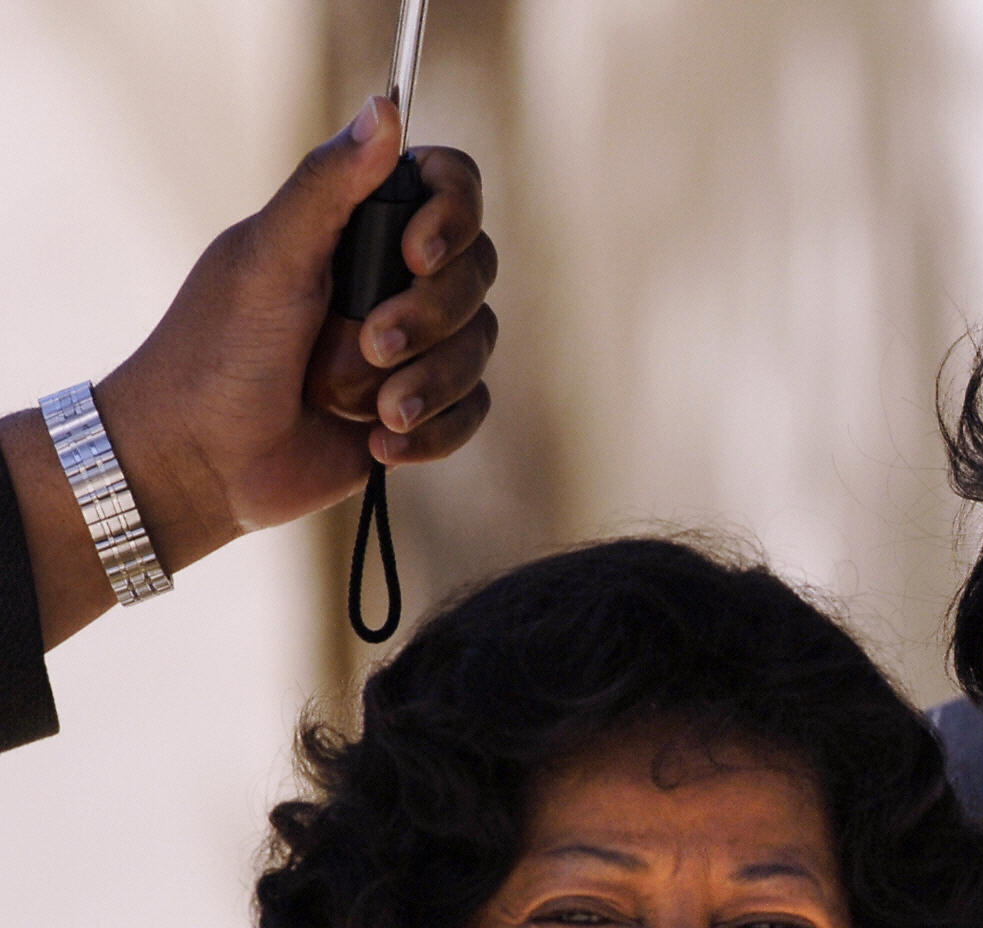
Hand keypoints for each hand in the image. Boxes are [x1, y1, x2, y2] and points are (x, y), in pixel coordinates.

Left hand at [96, 94, 497, 567]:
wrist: (204, 464)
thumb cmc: (218, 354)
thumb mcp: (269, 258)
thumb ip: (327, 186)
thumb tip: (384, 107)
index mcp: (356, 226)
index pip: (448, 188)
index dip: (454, 216)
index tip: (416, 253)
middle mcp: (392, 278)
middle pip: (476, 274)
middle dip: (430, 318)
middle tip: (372, 344)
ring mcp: (413, 346)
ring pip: (478, 348)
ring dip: (425, 384)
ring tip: (366, 411)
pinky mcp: (422, 408)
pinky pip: (471, 412)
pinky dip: (431, 433)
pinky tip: (379, 444)